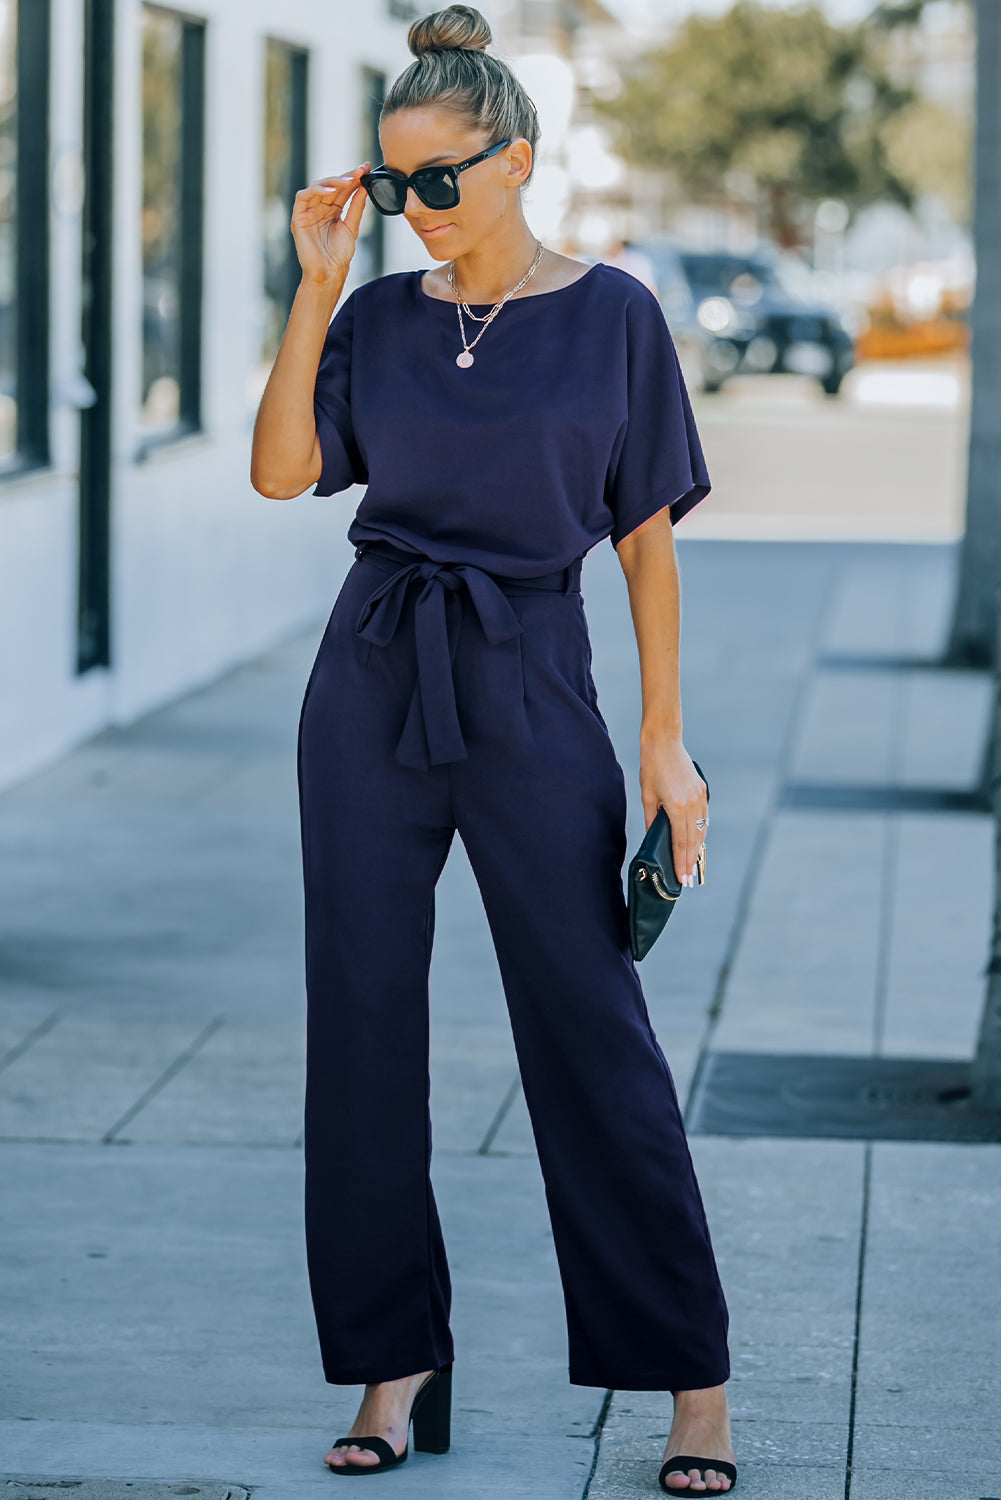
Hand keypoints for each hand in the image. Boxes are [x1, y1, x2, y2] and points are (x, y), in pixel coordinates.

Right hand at [291, 163, 370, 285]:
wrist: (329, 273)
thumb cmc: (339, 255)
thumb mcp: (352, 227)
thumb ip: (356, 207)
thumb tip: (364, 187)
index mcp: (332, 211)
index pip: (342, 190)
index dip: (353, 179)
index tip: (365, 169)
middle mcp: (320, 208)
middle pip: (331, 186)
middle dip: (345, 177)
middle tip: (359, 171)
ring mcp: (308, 212)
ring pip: (317, 187)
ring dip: (332, 181)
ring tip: (347, 180)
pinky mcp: (299, 217)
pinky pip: (303, 197)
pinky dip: (315, 190)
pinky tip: (330, 190)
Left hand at [639, 736, 706, 886]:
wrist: (665, 742)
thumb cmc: (652, 767)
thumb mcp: (647, 796)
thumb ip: (651, 820)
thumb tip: (652, 840)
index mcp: (677, 806)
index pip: (680, 842)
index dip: (681, 862)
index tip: (682, 878)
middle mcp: (692, 802)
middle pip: (693, 840)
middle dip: (691, 862)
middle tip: (689, 880)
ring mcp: (701, 796)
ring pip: (701, 829)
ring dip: (698, 849)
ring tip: (693, 866)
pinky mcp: (703, 790)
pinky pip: (704, 817)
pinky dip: (701, 832)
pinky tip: (697, 843)